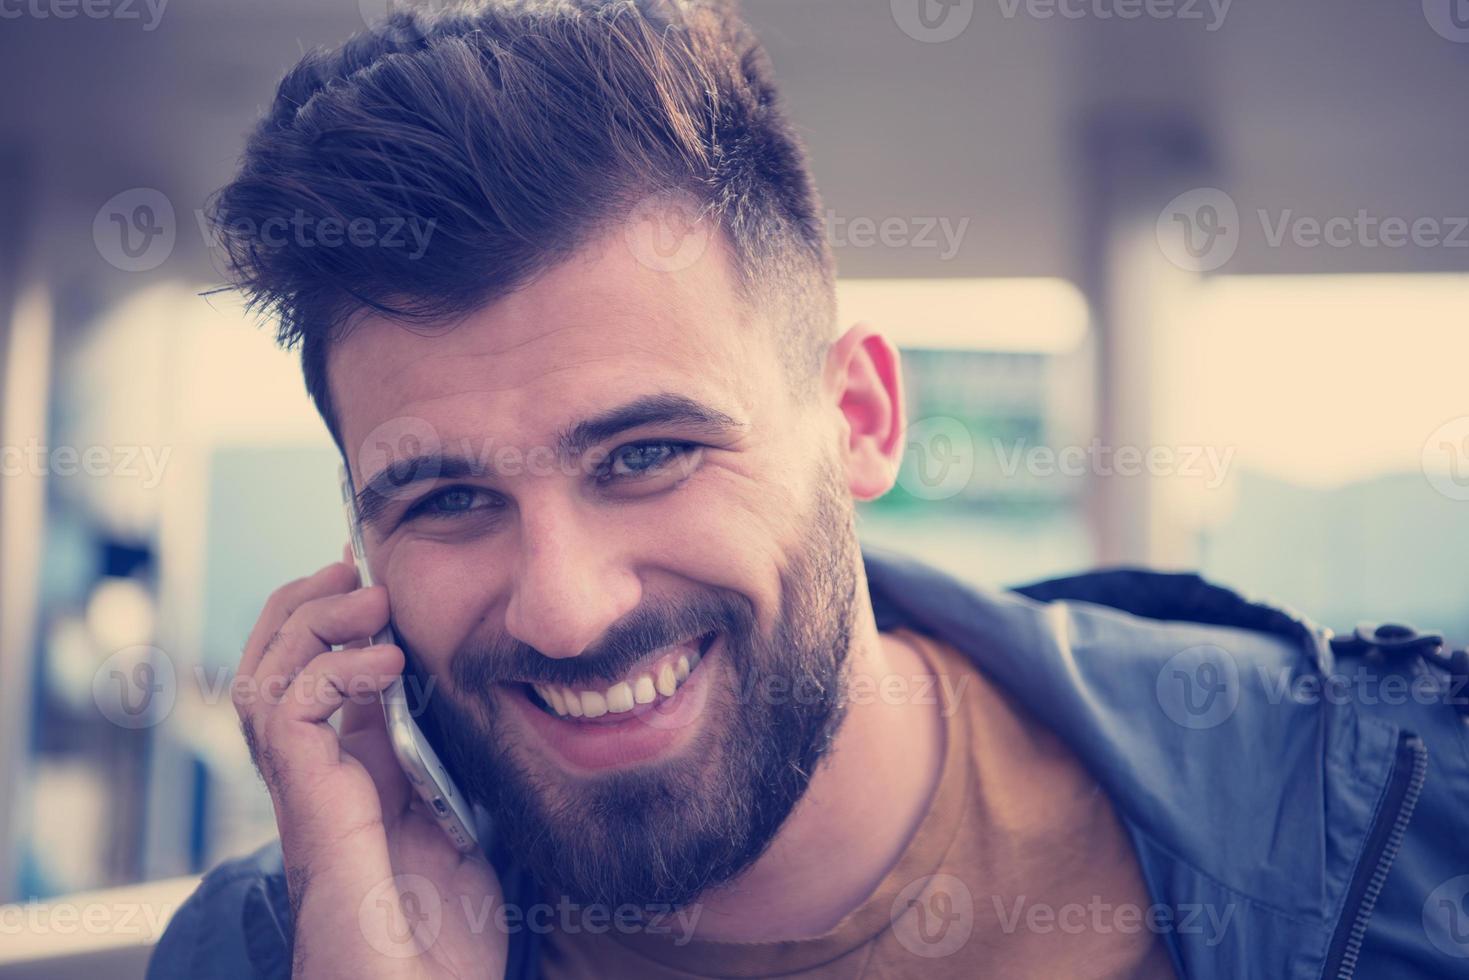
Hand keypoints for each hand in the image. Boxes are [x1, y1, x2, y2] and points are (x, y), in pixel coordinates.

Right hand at [233, 554, 505, 978]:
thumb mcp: (466, 820)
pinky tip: (383, 663)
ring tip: (367, 596)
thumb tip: (480, 696)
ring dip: (310, 622)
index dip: (341, 620)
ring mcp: (310, 794)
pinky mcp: (311, 810)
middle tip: (355, 567)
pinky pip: (287, 716)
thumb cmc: (454, 935)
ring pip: (263, 681)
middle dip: (305, 605)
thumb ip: (455, 762)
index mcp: (359, 775)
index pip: (325, 676)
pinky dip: (328, 671)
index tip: (378, 572)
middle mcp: (322, 778)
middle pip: (273, 669)